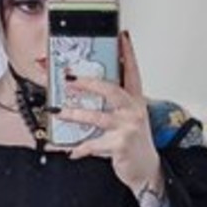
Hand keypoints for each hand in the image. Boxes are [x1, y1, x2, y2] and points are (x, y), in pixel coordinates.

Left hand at [54, 30, 164, 202]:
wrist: (147, 170)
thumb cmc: (134, 143)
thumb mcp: (128, 119)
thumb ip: (112, 107)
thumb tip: (87, 97)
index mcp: (135, 101)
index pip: (133, 72)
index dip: (128, 53)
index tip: (121, 36)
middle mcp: (133, 110)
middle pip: (110, 89)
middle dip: (87, 82)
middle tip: (69, 78)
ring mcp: (127, 127)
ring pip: (97, 116)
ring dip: (75, 114)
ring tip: (60, 112)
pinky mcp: (120, 144)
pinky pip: (94, 143)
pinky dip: (81, 148)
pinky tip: (72, 150)